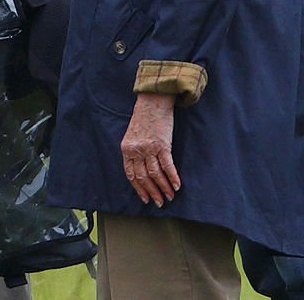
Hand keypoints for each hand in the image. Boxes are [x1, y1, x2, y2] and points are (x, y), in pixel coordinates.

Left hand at [121, 92, 179, 206]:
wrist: (153, 99)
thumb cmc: (144, 116)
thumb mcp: (133, 134)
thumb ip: (134, 150)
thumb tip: (142, 168)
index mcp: (127, 148)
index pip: (131, 174)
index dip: (139, 188)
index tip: (145, 198)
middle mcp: (136, 150)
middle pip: (143, 177)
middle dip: (152, 192)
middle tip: (159, 203)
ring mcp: (149, 148)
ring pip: (155, 174)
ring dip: (163, 188)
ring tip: (169, 197)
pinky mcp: (162, 144)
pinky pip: (167, 166)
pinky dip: (173, 178)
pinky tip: (177, 186)